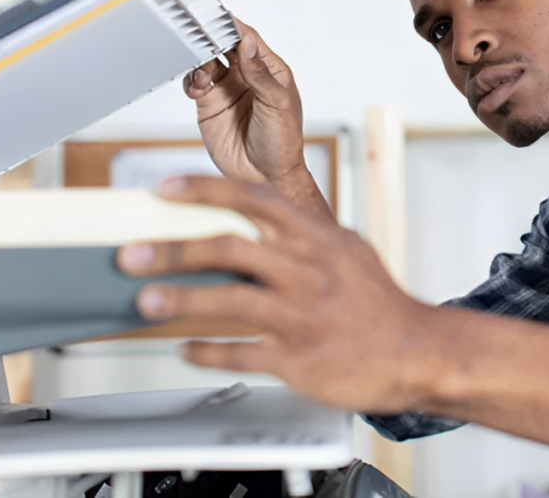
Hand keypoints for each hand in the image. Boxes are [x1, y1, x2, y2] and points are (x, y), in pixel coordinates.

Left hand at [117, 175, 432, 413]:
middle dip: (172, 250)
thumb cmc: (379, 303)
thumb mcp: (347, 251)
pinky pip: (239, 353)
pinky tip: (185, 349)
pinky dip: (205, 351)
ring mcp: (300, 314)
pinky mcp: (297, 358)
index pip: (252, 199)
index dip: (203, 190)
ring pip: (227, 300)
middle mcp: (305, 270)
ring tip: (145, 302)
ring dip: (178, 299)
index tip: (165, 190)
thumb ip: (303, 235)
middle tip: (132, 254)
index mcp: (315, 238)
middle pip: (228, 248)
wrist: (416, 351)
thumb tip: (256, 222)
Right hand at [186, 21, 305, 191]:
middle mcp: (247, 76)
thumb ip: (260, 75)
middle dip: (211, 36)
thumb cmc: (283, 142)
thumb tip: (247, 43)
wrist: (266, 177)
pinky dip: (192, 79)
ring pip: (206, 60)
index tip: (217, 16)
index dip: (232, 26)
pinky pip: (195, 83)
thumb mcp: (277, 105)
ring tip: (200, 61)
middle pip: (223, 45)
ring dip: (199, 56)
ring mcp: (227, 89)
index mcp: (270, 70)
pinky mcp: (209, 105)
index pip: (248, 39)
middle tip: (198, 30)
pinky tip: (199, 84)